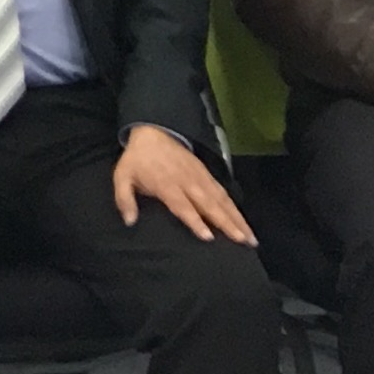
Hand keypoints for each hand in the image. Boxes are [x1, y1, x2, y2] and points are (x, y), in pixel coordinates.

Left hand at [110, 124, 253, 244]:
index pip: (183, 205)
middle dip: (227, 223)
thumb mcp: (123, 176)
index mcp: (167, 185)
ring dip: (237, 218)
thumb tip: (129, 221)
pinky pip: (223, 193)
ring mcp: (200, 177)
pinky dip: (235, 207)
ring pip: (221, 200)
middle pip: (210, 205)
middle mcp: (187, 182)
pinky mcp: (207, 174)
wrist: (153, 132)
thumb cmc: (138, 160)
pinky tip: (244, 221)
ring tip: (250, 238)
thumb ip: (124, 199)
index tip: (209, 236)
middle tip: (243, 241)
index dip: (195, 220)